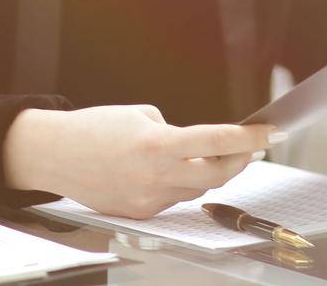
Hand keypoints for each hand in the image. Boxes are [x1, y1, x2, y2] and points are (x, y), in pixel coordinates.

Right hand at [2, 104, 284, 218]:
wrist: (54, 154)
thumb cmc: (92, 128)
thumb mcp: (137, 115)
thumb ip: (171, 132)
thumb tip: (195, 147)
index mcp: (156, 144)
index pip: (215, 141)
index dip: (249, 138)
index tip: (271, 133)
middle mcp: (156, 176)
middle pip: (216, 176)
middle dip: (239, 161)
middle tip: (251, 148)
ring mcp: (148, 199)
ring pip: (194, 188)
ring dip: (206, 171)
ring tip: (209, 153)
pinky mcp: (140, 212)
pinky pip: (172, 198)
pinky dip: (178, 182)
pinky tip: (170, 169)